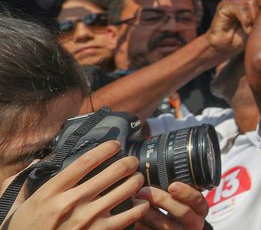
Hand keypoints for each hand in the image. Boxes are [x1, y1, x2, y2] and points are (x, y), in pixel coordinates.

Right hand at [1, 141, 148, 229]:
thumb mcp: (15, 205)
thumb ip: (22, 181)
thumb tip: (39, 161)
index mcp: (52, 191)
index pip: (86, 161)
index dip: (106, 148)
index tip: (115, 145)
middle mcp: (72, 202)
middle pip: (113, 171)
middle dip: (129, 162)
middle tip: (132, 161)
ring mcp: (87, 219)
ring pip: (126, 190)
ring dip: (136, 181)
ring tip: (137, 179)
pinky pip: (130, 216)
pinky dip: (140, 207)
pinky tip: (141, 203)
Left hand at [133, 182, 208, 229]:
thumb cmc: (178, 210)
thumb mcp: (186, 200)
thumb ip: (179, 189)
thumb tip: (159, 166)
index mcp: (199, 210)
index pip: (198, 200)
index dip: (186, 193)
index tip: (172, 185)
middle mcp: (192, 223)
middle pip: (181, 212)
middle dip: (162, 199)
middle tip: (144, 191)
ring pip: (164, 225)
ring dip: (147, 212)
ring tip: (134, 201)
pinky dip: (140, 224)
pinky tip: (133, 216)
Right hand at [204, 0, 260, 59]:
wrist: (224, 48)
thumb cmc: (243, 39)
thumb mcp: (259, 27)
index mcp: (252, 2)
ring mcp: (233, 1)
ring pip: (251, 2)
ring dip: (255, 18)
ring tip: (254, 29)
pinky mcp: (224, 7)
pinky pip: (241, 10)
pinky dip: (246, 21)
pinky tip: (247, 30)